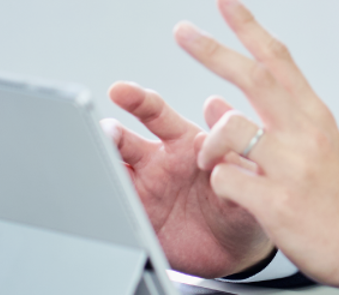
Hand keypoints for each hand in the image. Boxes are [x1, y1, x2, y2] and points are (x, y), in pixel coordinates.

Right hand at [104, 81, 274, 277]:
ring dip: (99, 167)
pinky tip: (95, 200)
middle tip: (103, 134)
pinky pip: (111, 207)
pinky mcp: (136, 218)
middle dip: (107, 134)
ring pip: (111, 172)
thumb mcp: (246, 169)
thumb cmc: (243, 195)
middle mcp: (158, 160)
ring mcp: (144, 189)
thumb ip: (230, 141)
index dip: (138, 100)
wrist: (237, 246)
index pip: (156, 113)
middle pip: (122, 141)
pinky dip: (100, 203)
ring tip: (92, 167)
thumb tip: (215, 104)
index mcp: (184, 140)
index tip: (120, 90)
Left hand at [177, 0, 338, 288]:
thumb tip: (215, 104)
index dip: (248, 25)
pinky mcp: (276, 201)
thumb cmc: (338, 195)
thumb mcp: (312, 148)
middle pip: (252, 77)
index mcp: (314, 113)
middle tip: (182, 30)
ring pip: (230, 129)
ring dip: (209, 144)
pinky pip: (225, 178)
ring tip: (208, 161)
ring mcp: (291, 165)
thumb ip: (270, 122)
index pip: (278, 58)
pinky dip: (219, 183)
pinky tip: (235, 194)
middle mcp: (304, 131)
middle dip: (212, 50)